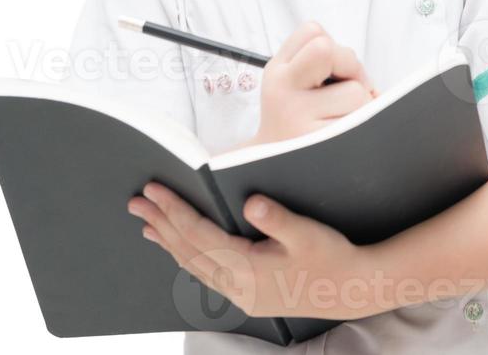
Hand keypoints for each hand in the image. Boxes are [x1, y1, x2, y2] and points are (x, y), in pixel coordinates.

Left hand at [128, 181, 386, 319]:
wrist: (351, 290)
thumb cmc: (332, 257)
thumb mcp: (307, 233)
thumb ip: (277, 218)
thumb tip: (251, 202)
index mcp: (247, 268)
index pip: (199, 235)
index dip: (174, 210)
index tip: (154, 190)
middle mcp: (237, 285)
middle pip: (188, 251)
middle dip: (161, 223)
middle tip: (136, 202)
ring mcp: (240, 294)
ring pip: (193, 266)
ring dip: (169, 243)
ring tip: (148, 225)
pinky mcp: (247, 296)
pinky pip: (206, 275)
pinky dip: (188, 258)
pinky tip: (182, 250)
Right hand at [253, 21, 376, 145]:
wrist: (272, 171)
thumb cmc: (296, 118)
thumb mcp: (292, 81)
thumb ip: (320, 60)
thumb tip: (369, 81)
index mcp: (276, 72)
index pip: (313, 32)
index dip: (334, 47)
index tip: (334, 68)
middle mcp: (281, 93)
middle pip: (330, 51)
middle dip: (352, 67)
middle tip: (348, 88)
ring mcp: (298, 121)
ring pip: (356, 92)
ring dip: (363, 103)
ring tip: (344, 117)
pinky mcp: (319, 147)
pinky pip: (362, 122)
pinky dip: (366, 124)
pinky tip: (350, 134)